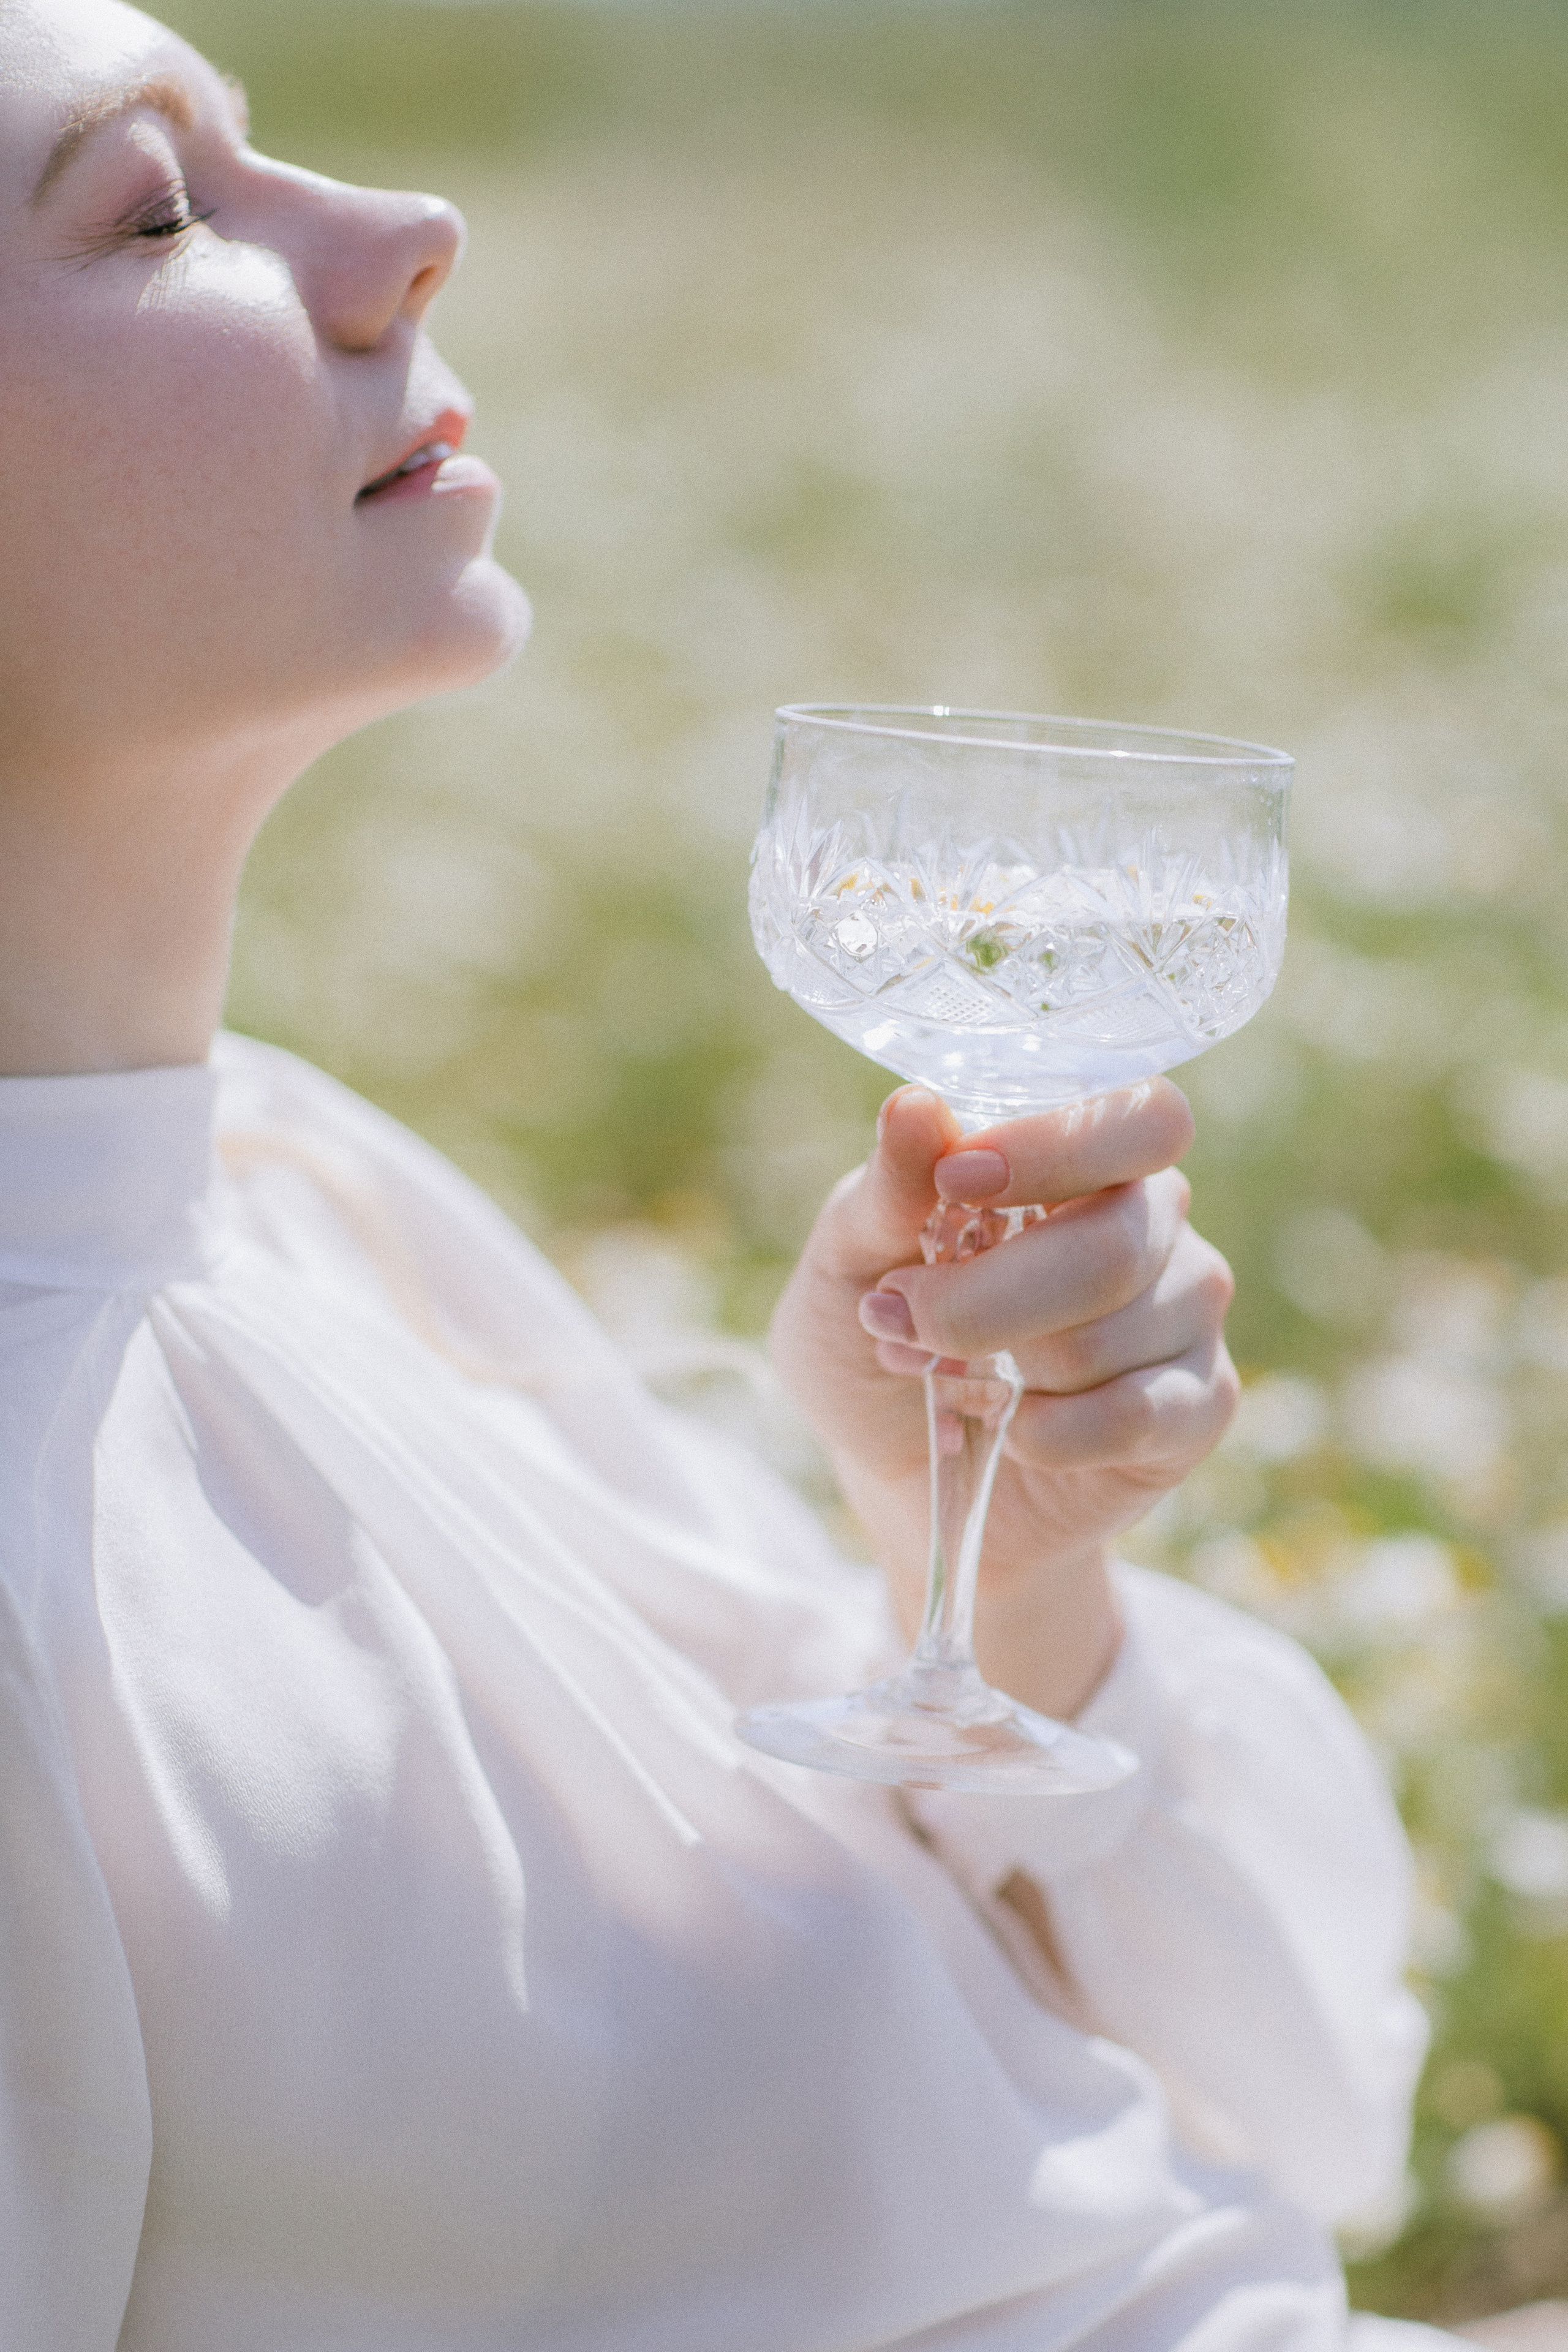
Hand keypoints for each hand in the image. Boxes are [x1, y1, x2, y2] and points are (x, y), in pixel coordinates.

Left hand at [770, 1081, 1238, 1719]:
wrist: (894, 1470)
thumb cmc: (873, 1338)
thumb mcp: (850, 1257)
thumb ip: (888, 1188)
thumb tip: (917, 1107)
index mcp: (1084, 1157)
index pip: (1139, 1118)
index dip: (1057, 1148)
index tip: (954, 1182)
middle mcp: (1154, 1223)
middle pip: (1115, 1240)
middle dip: (989, 1296)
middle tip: (903, 1318)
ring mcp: (1186, 1315)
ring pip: (1111, 1335)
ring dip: (1001, 1371)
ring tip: (944, 1378)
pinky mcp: (1197, 1408)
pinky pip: (1136, 1414)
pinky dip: (1051, 1433)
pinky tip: (1011, 1431)